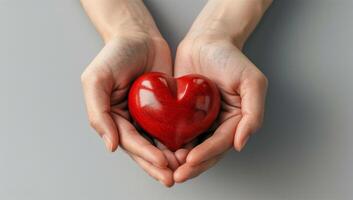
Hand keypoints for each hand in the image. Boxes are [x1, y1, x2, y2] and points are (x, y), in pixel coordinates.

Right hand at [80, 0, 179, 186]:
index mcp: (114, 118)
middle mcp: (131, 120)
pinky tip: (191, 148)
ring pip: (160, 142)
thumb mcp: (96, 80)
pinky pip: (174, 126)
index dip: (145, 154)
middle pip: (145, 148)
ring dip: (171, 157)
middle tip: (173, 177)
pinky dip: (181, 139)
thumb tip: (110, 146)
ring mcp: (149, 115)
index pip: (129, 141)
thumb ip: (98, 113)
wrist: (139, 36)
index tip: (161, 163)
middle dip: (158, 164)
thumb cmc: (114, 55)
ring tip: (184, 168)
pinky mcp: (166, 108)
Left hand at [172, 0, 271, 182]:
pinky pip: (176, 132)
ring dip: (179, 160)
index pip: (221, 143)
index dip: (207, 154)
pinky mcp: (182, 114)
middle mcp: (218, 124)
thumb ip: (253, 113)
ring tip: (166, 167)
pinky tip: (158, 149)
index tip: (190, 161)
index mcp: (235, 121)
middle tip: (177, 175)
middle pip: (206, 151)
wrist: (206, 40)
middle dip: (192, 166)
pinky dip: (168, 143)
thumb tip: (241, 143)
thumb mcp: (252, 81)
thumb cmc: (230, 57)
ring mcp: (199, 120)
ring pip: (190, 146)